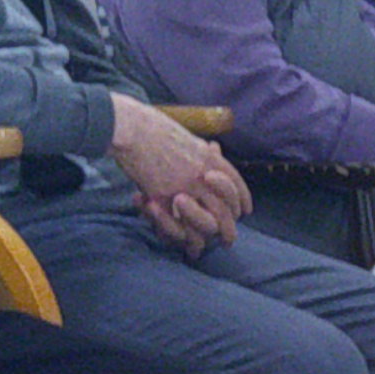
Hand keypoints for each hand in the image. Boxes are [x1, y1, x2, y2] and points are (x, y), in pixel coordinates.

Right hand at [111, 97, 248, 249]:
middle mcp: (203, 175)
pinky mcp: (164, 197)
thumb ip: (201, 149)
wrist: (129, 127)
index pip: (235, 184)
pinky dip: (183, 238)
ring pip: (208, 222)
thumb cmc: (152, 126)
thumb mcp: (186, 136)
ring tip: (205, 247)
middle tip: (229, 240)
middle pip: (226, 209)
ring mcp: (185, 188)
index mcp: (210, 158)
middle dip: (228, 229)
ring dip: (207, 238)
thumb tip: (215, 150)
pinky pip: (179, 225)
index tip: (245, 211)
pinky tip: (186, 244)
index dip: (242, 200)